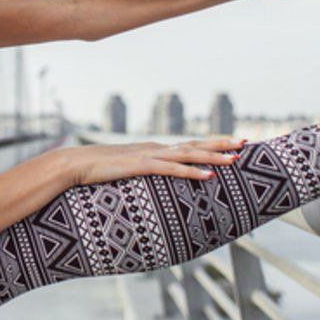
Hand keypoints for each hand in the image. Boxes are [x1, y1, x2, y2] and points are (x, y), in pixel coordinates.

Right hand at [60, 137, 243, 187]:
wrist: (75, 164)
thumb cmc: (97, 169)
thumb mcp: (124, 170)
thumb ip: (138, 171)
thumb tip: (148, 177)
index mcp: (153, 149)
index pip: (188, 145)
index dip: (210, 144)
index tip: (231, 143)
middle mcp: (155, 148)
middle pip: (195, 145)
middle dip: (220, 144)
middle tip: (244, 142)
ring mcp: (149, 156)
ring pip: (188, 155)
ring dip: (213, 156)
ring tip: (235, 158)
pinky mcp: (141, 165)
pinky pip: (172, 169)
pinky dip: (191, 172)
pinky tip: (208, 175)